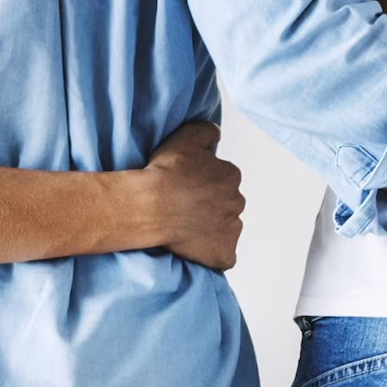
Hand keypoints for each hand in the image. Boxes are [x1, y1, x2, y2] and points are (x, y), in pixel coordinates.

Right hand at [139, 123, 245, 270]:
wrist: (149, 207)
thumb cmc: (164, 174)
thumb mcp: (184, 138)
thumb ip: (206, 131)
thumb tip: (217, 133)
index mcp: (230, 175)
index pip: (224, 179)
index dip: (205, 183)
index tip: (188, 187)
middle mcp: (237, 201)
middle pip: (227, 203)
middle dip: (211, 205)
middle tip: (185, 207)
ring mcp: (231, 229)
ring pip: (226, 227)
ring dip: (212, 227)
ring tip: (186, 226)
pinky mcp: (223, 253)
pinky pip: (224, 255)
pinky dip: (213, 251)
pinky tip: (195, 245)